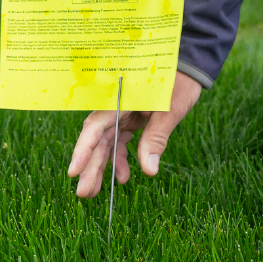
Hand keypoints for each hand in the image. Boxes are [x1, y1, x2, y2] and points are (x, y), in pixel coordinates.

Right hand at [66, 69, 201, 198]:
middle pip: (97, 139)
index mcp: (120, 99)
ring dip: (102, 167)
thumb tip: (148, 171)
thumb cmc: (178, 82)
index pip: (95, 127)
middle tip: (84, 194)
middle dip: (90, 167)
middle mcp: (116, 107)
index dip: (83, 150)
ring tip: (96, 192)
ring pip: (106, 143)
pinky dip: (120, 158)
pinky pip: (119, 141)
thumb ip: (156, 138)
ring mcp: (122, 114)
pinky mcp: (130, 119)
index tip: (74, 172)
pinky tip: (123, 176)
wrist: (188, 68)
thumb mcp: (169, 110)